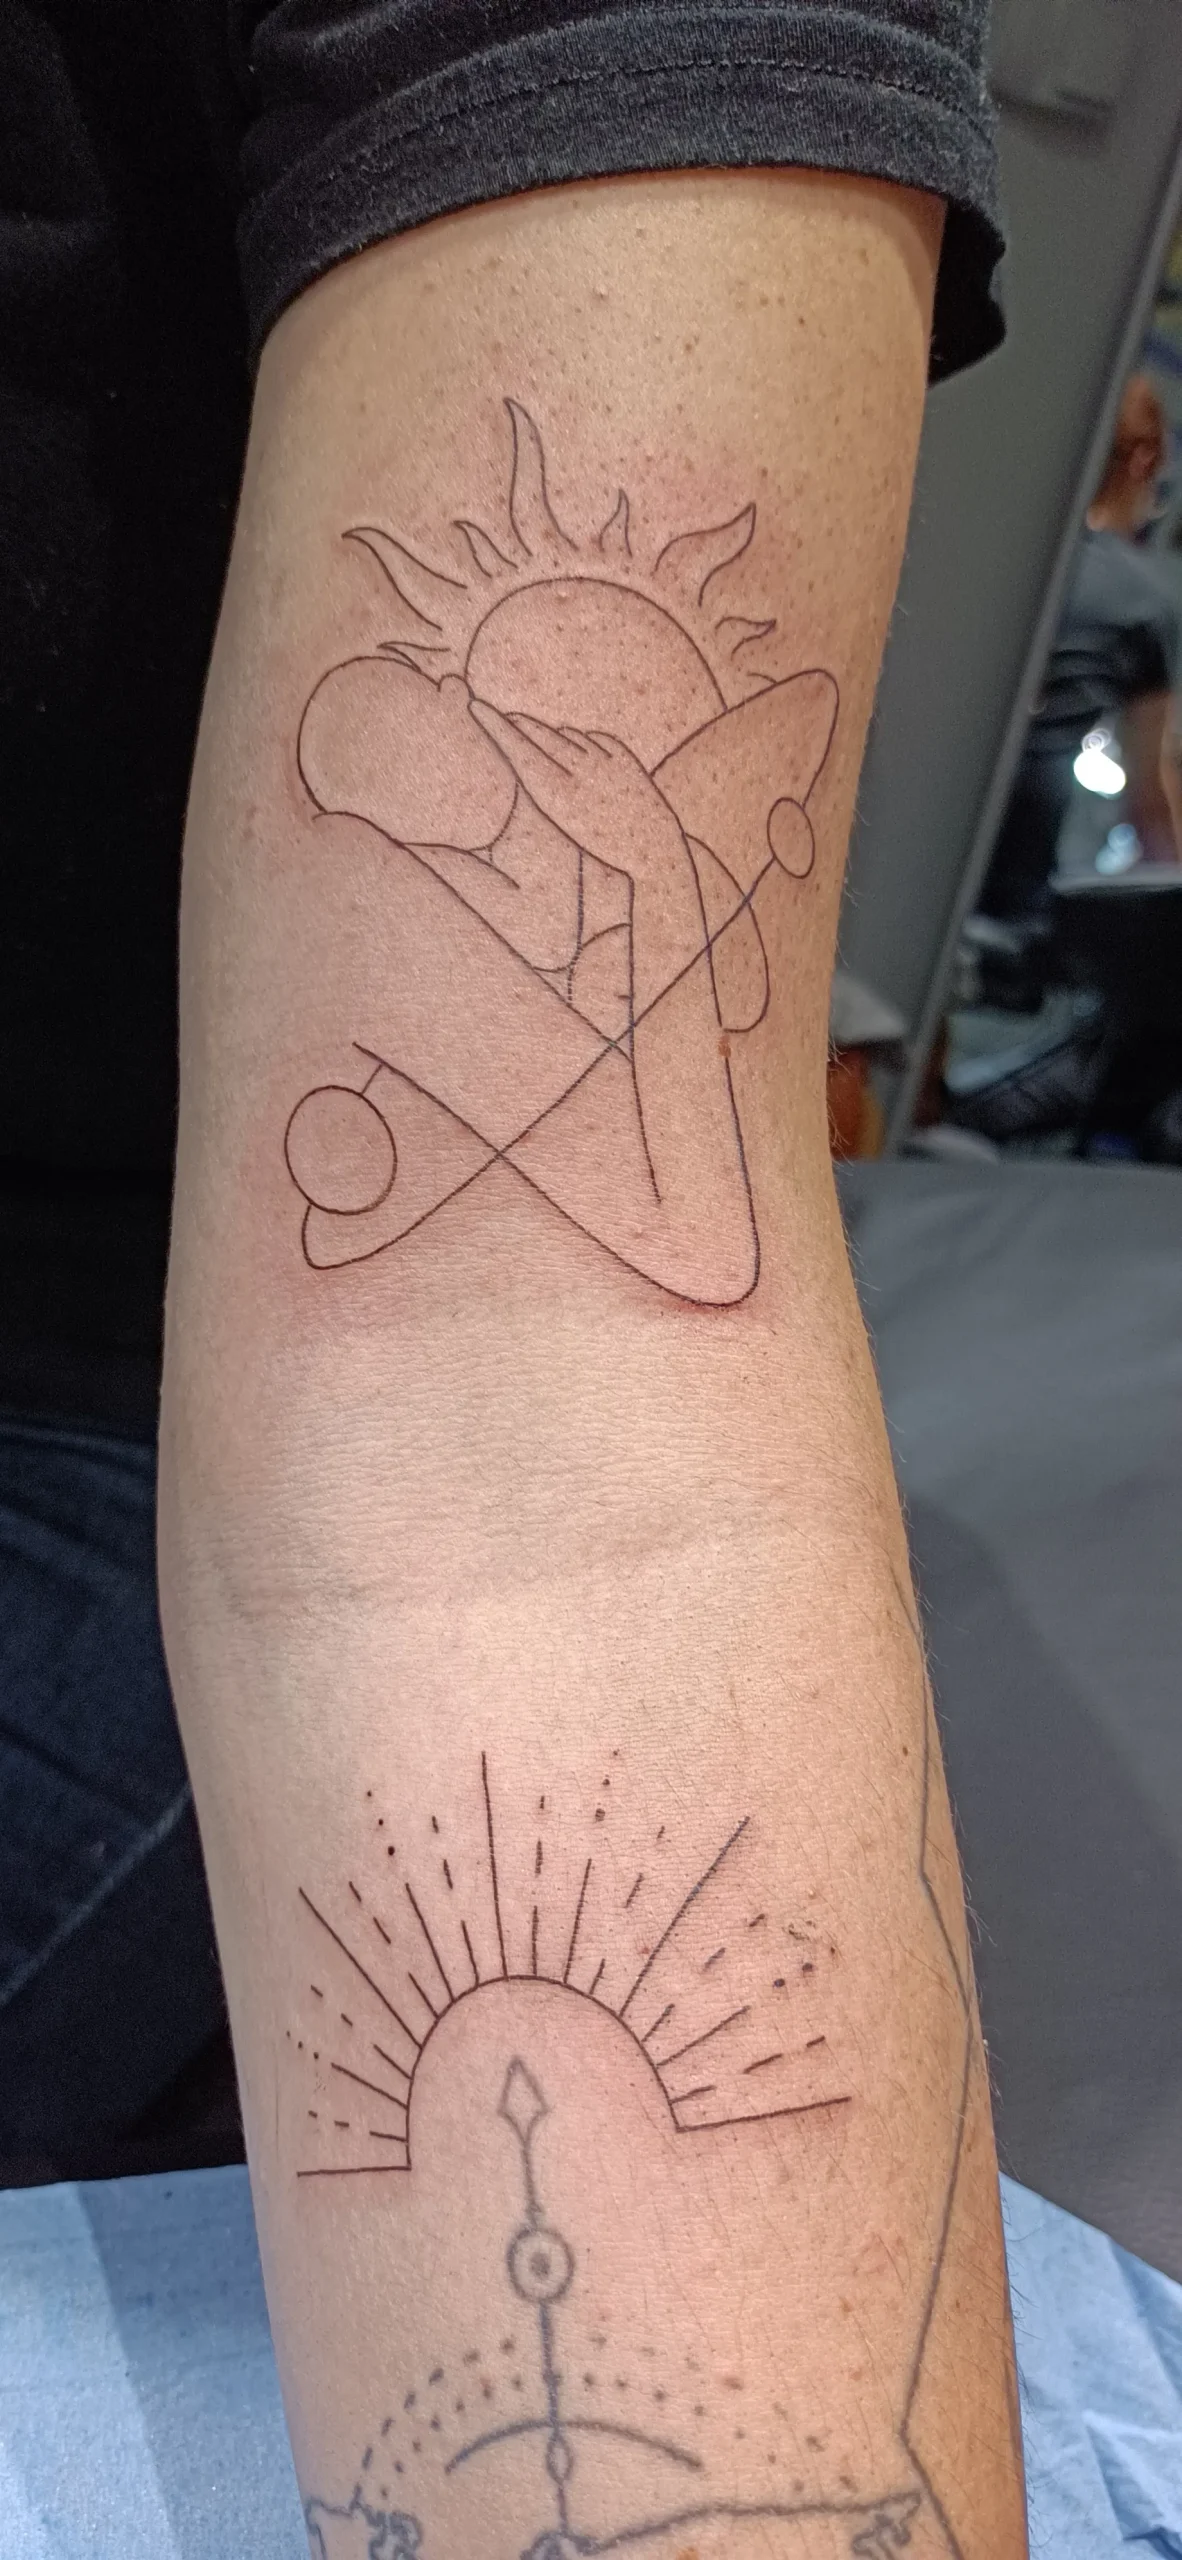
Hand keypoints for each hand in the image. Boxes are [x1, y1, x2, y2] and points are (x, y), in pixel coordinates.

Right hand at [469, 702, 688, 882]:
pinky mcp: (624, 756)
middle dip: (516, 723)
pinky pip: (592, 737)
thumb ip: (542, 781)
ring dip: (549, 733)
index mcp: (558, 795)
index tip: (476, 706)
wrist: (650, 848)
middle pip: (538, 735)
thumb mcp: (562, 818)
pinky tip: (578, 748)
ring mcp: (604, 761)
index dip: (496, 726)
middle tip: (496, 713)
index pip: (518, 750)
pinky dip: (581, 741)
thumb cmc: (597, 839)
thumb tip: (527, 741)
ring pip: (565, 734)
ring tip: (531, 731)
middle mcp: (579, 773)